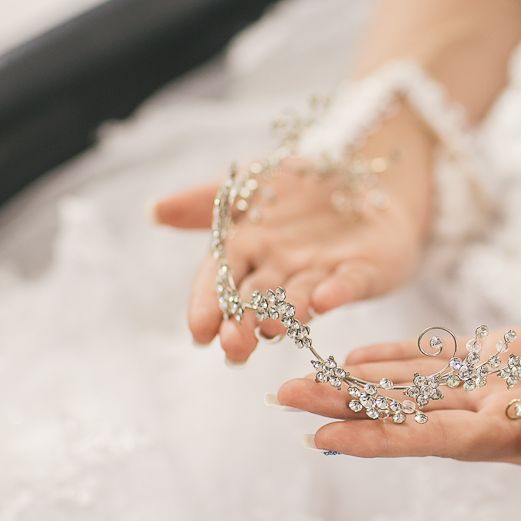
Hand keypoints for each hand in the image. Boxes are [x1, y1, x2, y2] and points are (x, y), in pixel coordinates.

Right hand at [155, 107, 435, 362]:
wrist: (366, 173)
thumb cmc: (301, 184)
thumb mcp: (249, 183)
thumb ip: (205, 200)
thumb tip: (155, 209)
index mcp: (249, 250)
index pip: (221, 280)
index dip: (209, 305)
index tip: (199, 331)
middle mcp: (282, 269)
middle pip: (259, 300)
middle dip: (245, 323)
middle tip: (234, 347)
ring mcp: (323, 272)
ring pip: (301, 297)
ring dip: (288, 313)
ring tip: (274, 329)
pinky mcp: (364, 271)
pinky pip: (351, 282)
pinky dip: (339, 291)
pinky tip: (327, 299)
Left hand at [277, 330, 520, 490]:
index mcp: (516, 438)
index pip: (433, 438)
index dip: (378, 437)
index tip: (322, 436)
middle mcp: (493, 416)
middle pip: (407, 410)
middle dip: (346, 405)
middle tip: (282, 395)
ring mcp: (497, 387)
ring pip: (416, 383)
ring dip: (360, 379)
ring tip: (304, 372)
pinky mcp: (511, 359)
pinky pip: (445, 356)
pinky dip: (402, 354)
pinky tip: (362, 352)